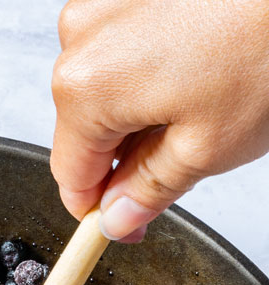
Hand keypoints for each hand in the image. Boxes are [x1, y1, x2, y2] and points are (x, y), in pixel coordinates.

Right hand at [51, 0, 268, 239]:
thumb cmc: (264, 42)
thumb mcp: (206, 147)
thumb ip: (149, 191)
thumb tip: (118, 218)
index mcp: (88, 86)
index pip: (70, 176)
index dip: (99, 211)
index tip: (124, 226)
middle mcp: (81, 37)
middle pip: (84, 130)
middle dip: (123, 158)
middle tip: (179, 166)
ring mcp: (102, 3)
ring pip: (103, 90)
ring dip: (139, 113)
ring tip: (198, 106)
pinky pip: (121, 50)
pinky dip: (150, 72)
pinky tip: (194, 71)